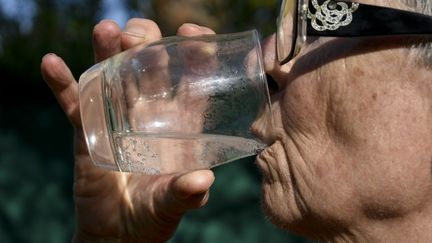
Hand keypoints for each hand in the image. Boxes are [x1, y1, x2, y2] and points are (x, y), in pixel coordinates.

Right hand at [41, 18, 215, 241]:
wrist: (120, 231)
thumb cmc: (155, 214)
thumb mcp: (175, 203)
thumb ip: (188, 192)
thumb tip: (201, 181)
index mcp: (180, 121)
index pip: (192, 75)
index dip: (195, 49)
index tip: (192, 35)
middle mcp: (149, 112)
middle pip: (149, 65)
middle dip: (146, 44)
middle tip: (138, 40)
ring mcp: (116, 117)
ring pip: (111, 76)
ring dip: (106, 51)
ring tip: (105, 30)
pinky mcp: (88, 131)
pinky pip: (74, 104)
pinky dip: (63, 86)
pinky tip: (52, 64)